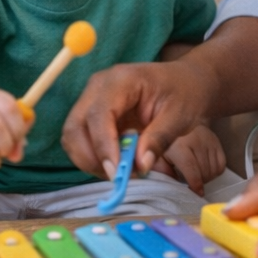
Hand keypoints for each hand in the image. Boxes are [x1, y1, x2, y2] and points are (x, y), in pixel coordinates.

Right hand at [61, 61, 217, 182]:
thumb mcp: (180, 116)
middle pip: (75, 126)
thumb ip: (159, 139)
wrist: (185, 81)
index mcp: (121, 80)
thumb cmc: (184, 93)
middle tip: (119, 177)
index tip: (117, 173)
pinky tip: (117, 164)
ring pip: (72, 137)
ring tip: (122, 172)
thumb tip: (140, 165)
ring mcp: (92, 100)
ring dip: (91, 161)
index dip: (103, 146)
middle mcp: (98, 87)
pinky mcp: (92, 116)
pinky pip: (81, 142)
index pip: (99, 114)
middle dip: (91, 158)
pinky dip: (93, 159)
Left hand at [150, 123, 226, 193]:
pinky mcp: (216, 142)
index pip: (192, 169)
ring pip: (213, 170)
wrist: (177, 120)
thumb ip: (162, 170)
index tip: (197, 193)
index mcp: (179, 146)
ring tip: (196, 173)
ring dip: (206, 177)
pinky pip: (221, 165)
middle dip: (198, 181)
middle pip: (204, 173)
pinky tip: (205, 168)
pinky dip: (215, 171)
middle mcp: (196, 141)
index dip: (195, 184)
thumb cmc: (166, 143)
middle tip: (190, 181)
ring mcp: (208, 141)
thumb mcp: (159, 156)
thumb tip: (171, 184)